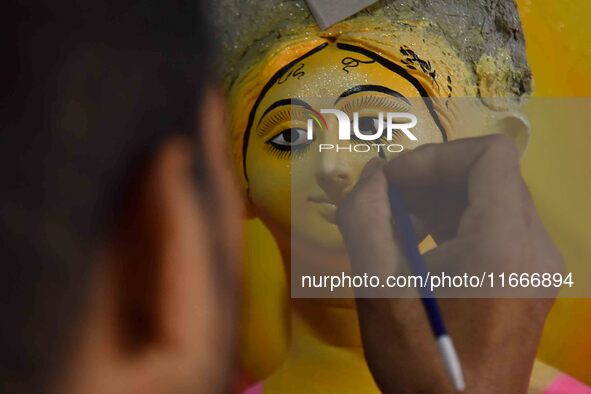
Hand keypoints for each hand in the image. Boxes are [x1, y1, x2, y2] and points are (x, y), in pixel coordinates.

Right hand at [336, 135, 562, 392]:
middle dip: (430, 182)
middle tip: (387, 208)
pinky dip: (455, 225)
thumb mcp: (379, 286)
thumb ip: (365, 217)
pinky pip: (494, 228)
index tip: (392, 183)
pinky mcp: (528, 279)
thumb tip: (373, 176)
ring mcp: (537, 265)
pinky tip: (422, 253)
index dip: (434, 157)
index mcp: (505, 243)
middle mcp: (535, 247)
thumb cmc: (421, 360)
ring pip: (490, 199)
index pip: (489, 154)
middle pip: (487, 176)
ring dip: (439, 203)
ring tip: (399, 234)